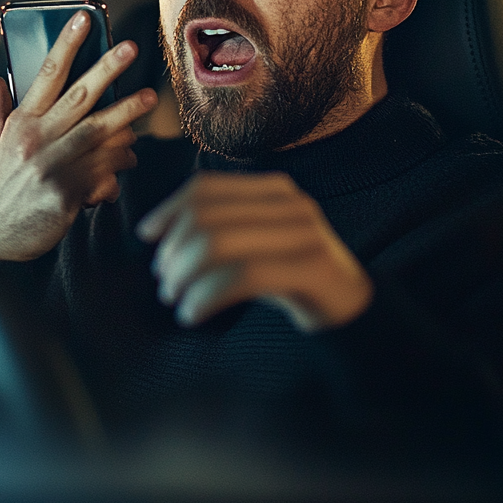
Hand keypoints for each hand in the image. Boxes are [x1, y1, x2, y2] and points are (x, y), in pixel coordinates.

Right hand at [0, 10, 157, 260]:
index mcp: (18, 124)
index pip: (46, 74)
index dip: (67, 43)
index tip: (83, 19)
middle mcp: (36, 140)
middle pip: (80, 95)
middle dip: (108, 69)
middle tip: (131, 49)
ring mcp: (52, 166)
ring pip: (99, 131)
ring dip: (127, 114)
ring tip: (148, 99)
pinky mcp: (67, 193)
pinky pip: (103, 171)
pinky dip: (118, 164)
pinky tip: (129, 159)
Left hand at [137, 171, 372, 331]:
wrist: (355, 313)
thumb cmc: (292, 280)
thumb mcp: (256, 245)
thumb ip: (222, 229)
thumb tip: (158, 233)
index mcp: (273, 189)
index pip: (207, 187)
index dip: (169, 209)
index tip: (148, 237)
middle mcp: (290, 203)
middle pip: (206, 216)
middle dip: (174, 252)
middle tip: (165, 284)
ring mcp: (304, 232)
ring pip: (219, 244)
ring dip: (185, 276)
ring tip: (176, 301)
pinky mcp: (312, 267)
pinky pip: (242, 276)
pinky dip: (206, 296)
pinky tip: (193, 315)